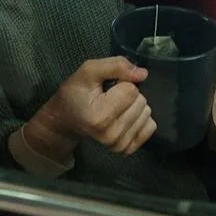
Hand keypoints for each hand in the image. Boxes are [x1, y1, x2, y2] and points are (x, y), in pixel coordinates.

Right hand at [26, 56, 155, 158]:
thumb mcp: (88, 71)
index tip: (107, 88)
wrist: (65, 119)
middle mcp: (110, 135)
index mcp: (100, 116)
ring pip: (147, 113)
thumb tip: (143, 74)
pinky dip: (140, 118)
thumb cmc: (75, 94)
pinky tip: (124, 117)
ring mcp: (119, 144)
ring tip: (114, 107)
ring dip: (134, 106)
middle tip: (109, 97)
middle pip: (141, 102)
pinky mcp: (126, 149)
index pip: (131, 90)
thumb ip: (116, 66)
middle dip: (128, 94)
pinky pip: (150, 127)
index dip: (121, 82)